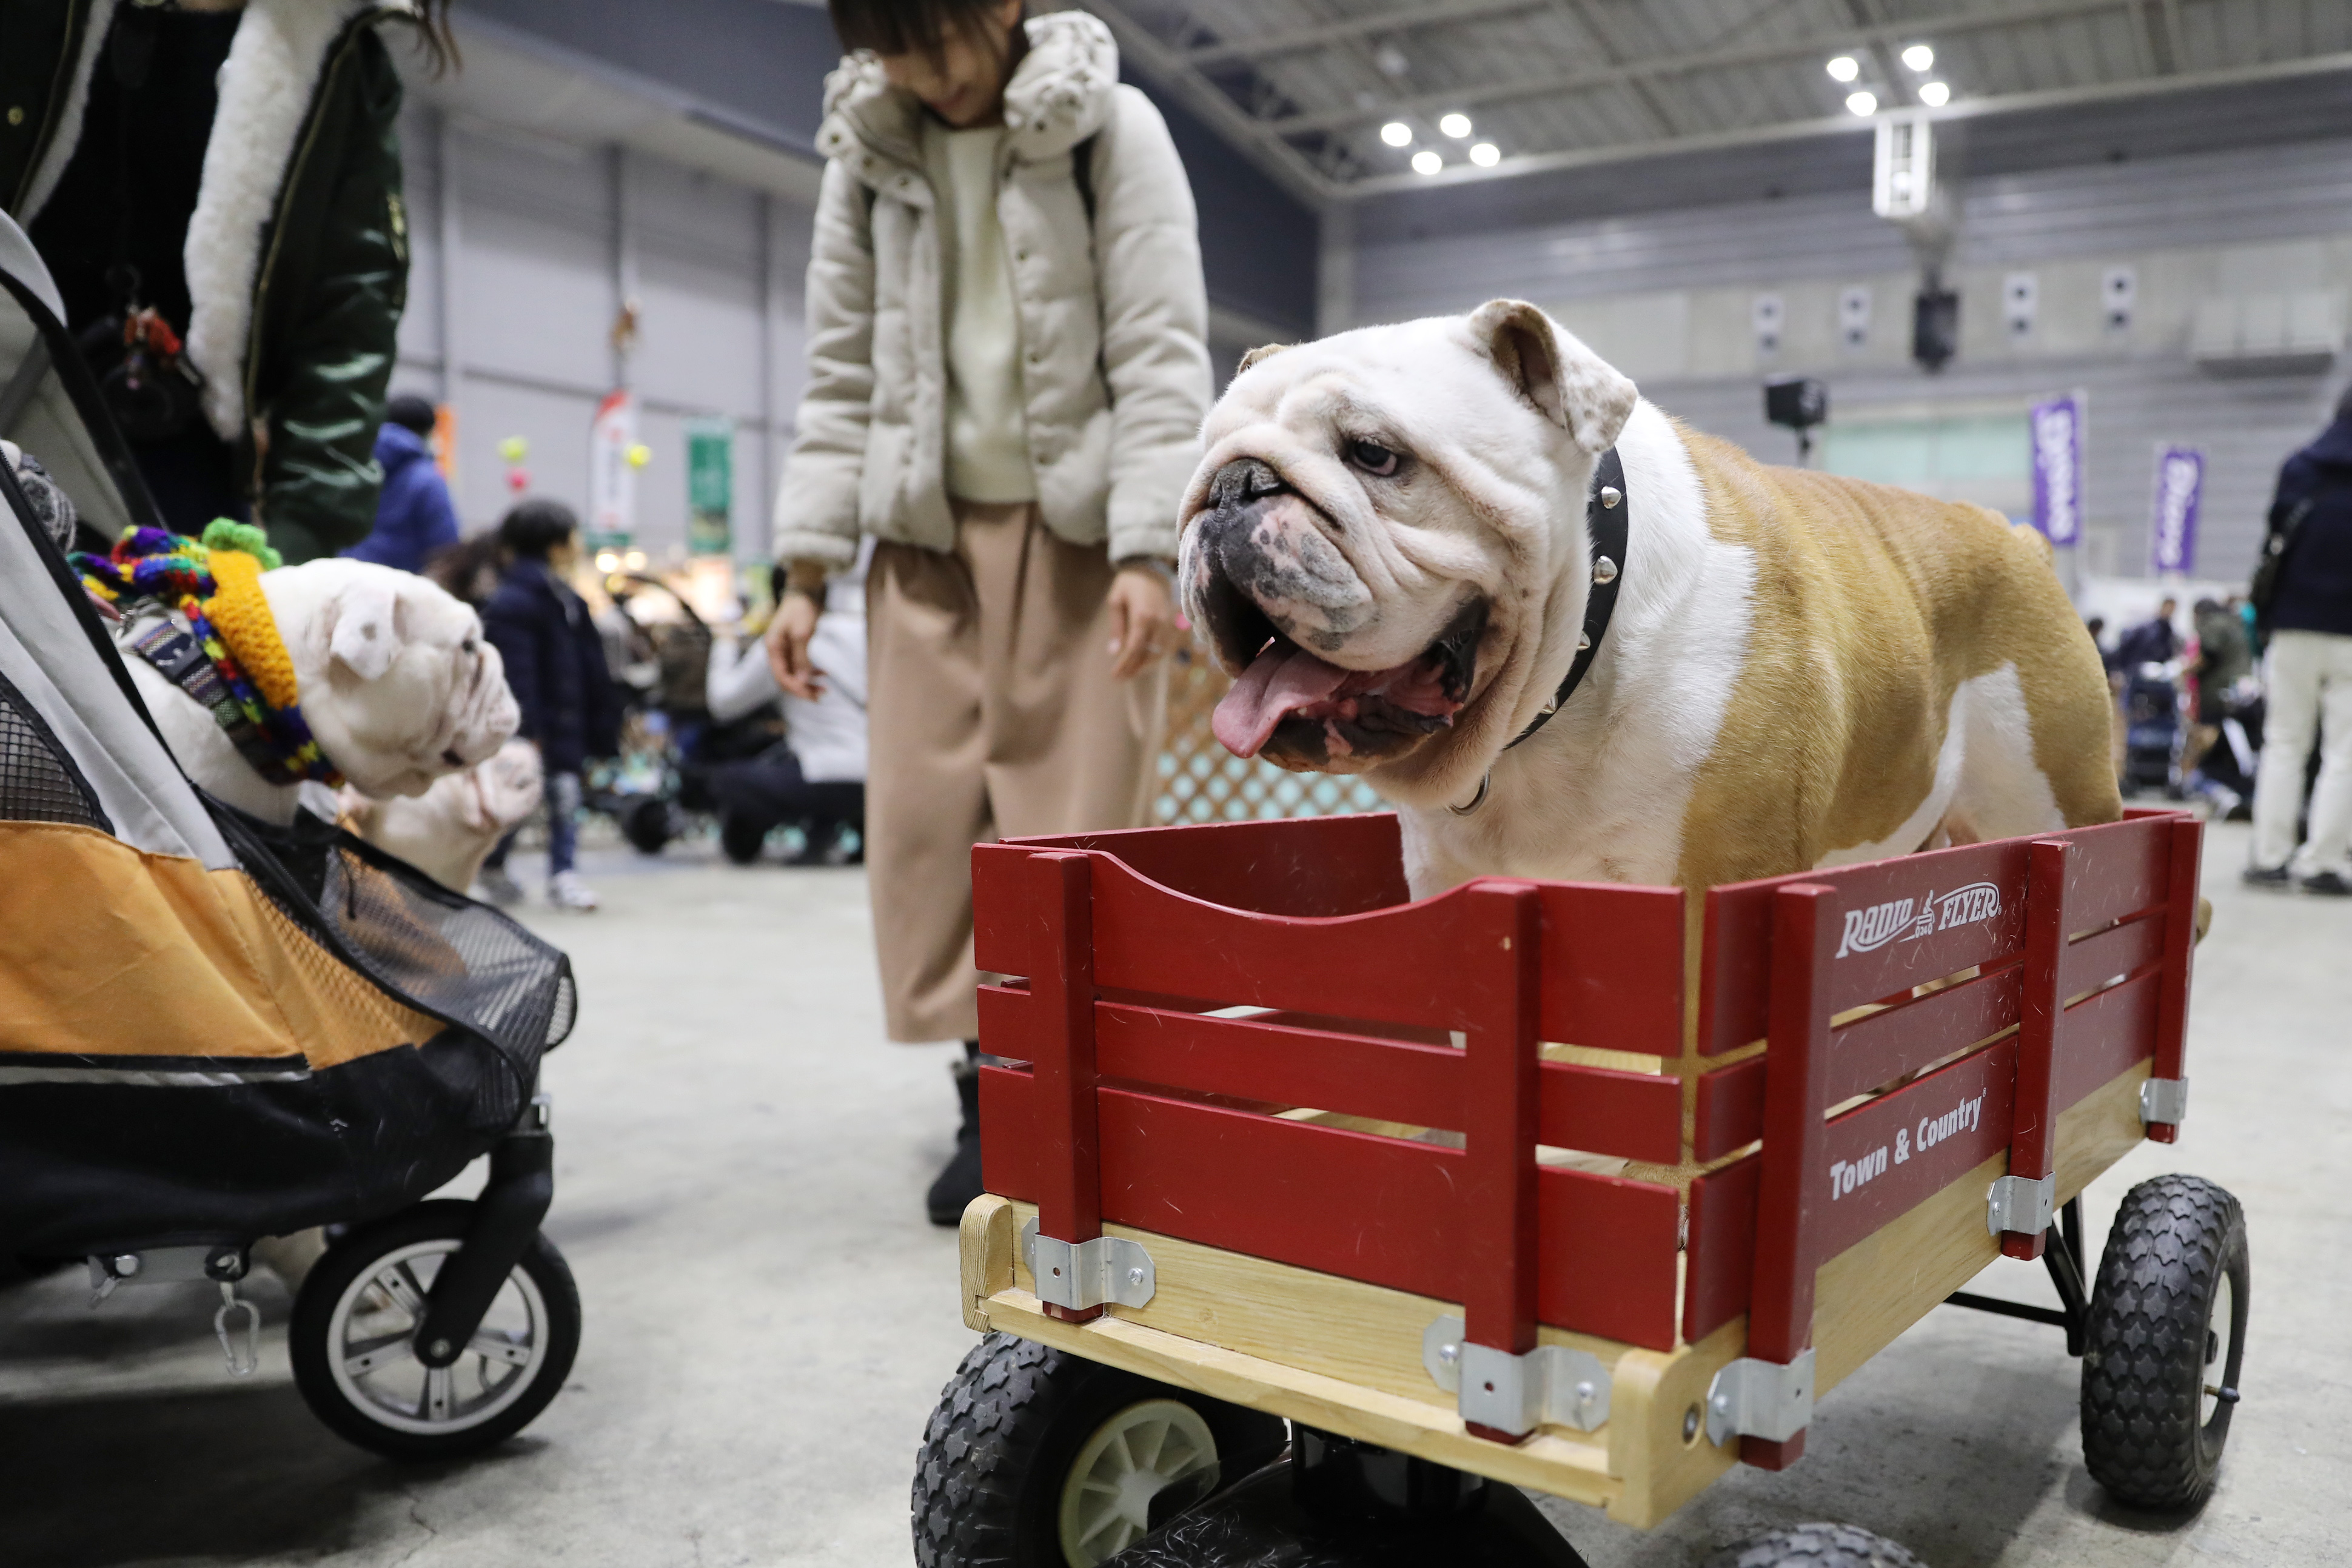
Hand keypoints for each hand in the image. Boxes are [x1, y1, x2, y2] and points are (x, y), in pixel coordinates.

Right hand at [764, 590, 826, 699]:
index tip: (811, 695)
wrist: (805, 593)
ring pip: (795, 675)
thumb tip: (803, 682)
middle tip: (821, 695)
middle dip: (802, 689)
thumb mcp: (802, 634)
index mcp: (773, 648)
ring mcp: (785, 651)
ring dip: (808, 683)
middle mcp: (777, 652)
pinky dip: (811, 672)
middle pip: (786, 679)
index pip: (781, 676)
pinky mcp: (794, 649)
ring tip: (824, 690)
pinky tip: (824, 674)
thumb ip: (801, 658)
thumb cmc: (801, 609)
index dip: (796, 688)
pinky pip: (801, 666)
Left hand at [1106, 563, 1183, 681]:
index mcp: (1143, 616)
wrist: (1151, 567)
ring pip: (1160, 653)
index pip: (1134, 649)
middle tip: (1121, 678)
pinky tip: (1144, 660)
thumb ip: (1117, 627)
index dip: (1125, 664)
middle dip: (1135, 668)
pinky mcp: (1172, 623)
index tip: (1115, 675)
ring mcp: (1168, 623)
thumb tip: (1114, 652)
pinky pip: (1165, 646)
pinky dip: (1155, 656)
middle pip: (1149, 655)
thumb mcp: (1116, 601)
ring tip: (1131, 671)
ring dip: (1146, 665)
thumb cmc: (1129, 583)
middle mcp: (1159, 622)